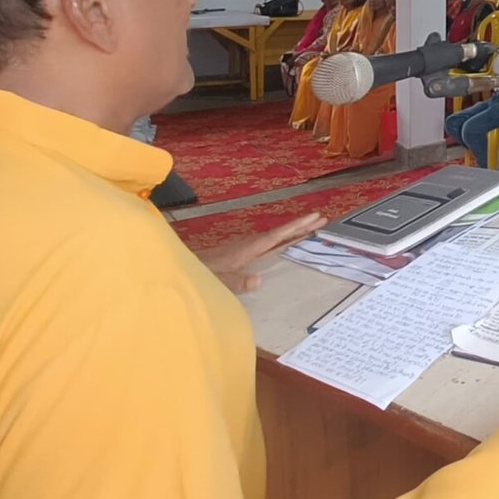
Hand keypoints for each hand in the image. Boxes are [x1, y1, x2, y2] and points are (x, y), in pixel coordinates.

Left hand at [195, 212, 325, 293]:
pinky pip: (265, 243)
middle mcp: (246, 245)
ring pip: (272, 236)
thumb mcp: (216, 282)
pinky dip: (279, 239)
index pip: (275, 236)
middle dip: (299, 225)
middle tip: (321, 218)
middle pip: (278, 233)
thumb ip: (236, 282)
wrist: (176, 269)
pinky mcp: (237, 253)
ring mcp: (242, 248)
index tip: (314, 217)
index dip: (295, 227)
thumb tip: (260, 280)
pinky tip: (279, 243)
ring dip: (290, 231)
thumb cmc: (197, 275)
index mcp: (246, 250)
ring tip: (308, 227)